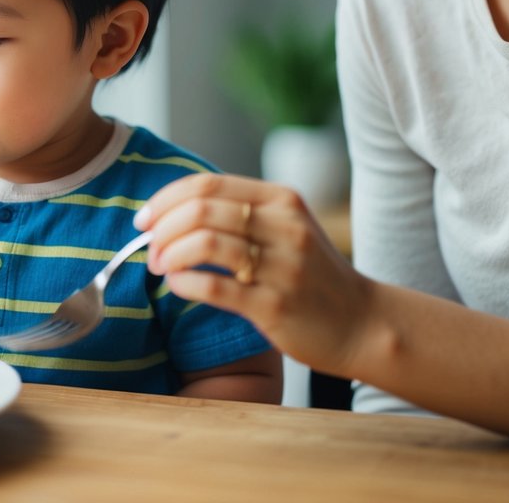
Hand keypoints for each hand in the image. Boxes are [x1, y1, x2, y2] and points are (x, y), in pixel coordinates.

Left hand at [134, 172, 372, 374]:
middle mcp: (284, 226)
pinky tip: (178, 286)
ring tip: (161, 267)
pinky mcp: (275, 305)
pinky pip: (213, 287)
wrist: (363, 323)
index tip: (145, 219)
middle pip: (200, 210)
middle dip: (162, 229)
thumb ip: (239, 213)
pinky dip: (184, 283)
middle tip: (151, 248)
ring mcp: (282, 265)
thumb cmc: (312, 275)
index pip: (207, 185)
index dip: (165, 199)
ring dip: (169, 254)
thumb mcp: (285, 228)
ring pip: (204, 243)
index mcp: (281, 200)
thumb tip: (172, 211)